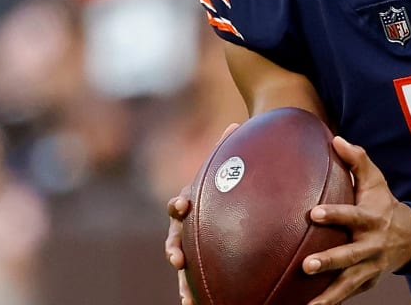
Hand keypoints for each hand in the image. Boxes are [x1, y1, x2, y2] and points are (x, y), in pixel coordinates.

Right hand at [166, 122, 239, 304]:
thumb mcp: (234, 168)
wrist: (234, 201)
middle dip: (175, 248)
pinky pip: (197, 281)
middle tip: (177, 257)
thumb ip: (231, 150)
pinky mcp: (202, 264)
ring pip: (185, 265)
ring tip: (186, 296)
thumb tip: (235, 123)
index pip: (181, 203)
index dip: (180, 205)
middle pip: (176, 238)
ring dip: (183, 281)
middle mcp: (188, 226)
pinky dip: (195, 294)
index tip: (183, 206)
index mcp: (193, 202)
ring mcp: (193, 245)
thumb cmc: (232, 182)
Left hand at [302, 136, 410, 304]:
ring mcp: (370, 267)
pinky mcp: (367, 281)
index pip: (352, 216)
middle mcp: (371, 245)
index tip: (314, 214)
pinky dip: (333, 303)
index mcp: (371, 219)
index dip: (334, 215)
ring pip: (349, 283)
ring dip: (330, 294)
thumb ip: (357, 160)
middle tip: (306, 266)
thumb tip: (335, 139)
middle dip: (329, 261)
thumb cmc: (384, 204)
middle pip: (350, 256)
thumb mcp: (376, 181)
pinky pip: (349, 294)